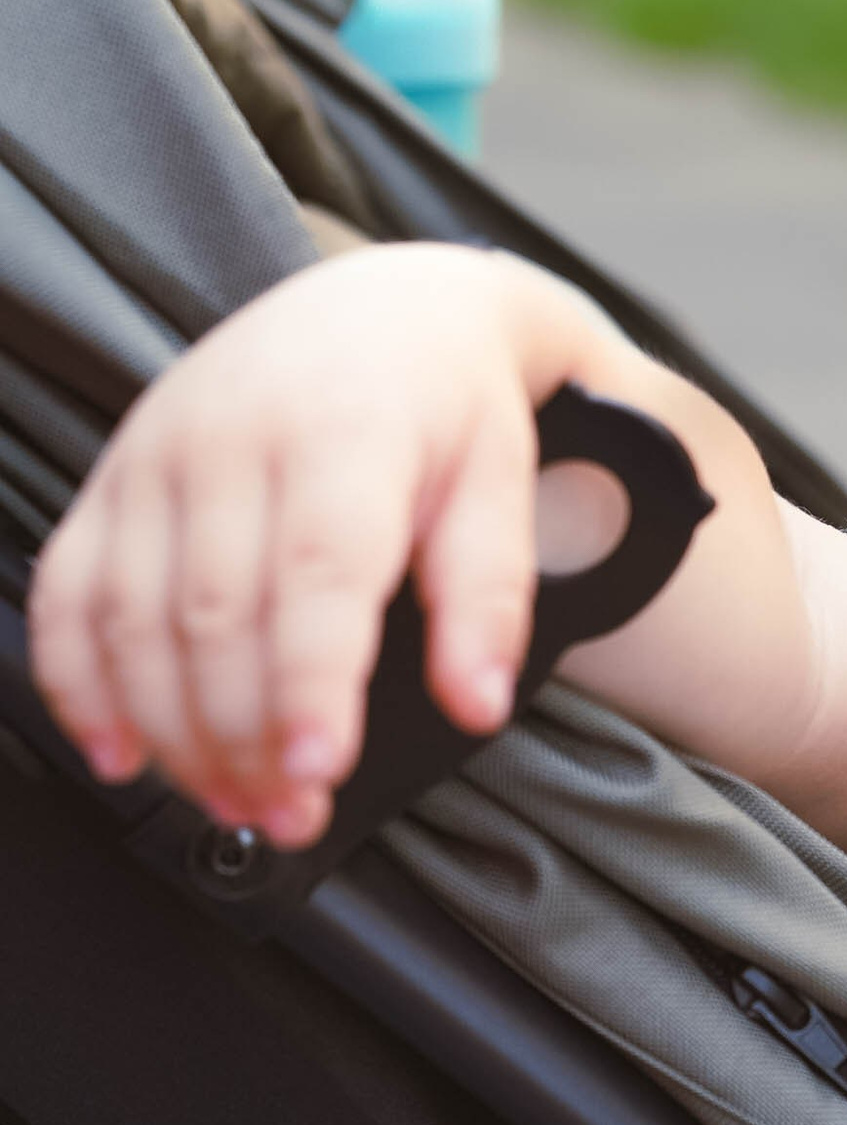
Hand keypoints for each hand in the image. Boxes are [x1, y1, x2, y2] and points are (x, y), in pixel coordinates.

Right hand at [30, 246, 572, 848]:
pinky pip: (66, 593)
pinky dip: (78, 683)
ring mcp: (155, 457)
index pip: (314, 575)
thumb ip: (489, 597)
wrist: (384, 310)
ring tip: (233, 801)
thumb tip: (477, 703)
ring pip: (132, 620)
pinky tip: (121, 751)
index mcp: (341, 434)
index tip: (319, 769)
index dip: (309, 684)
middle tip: (293, 814)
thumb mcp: (501, 483)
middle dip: (246, 737)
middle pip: (214, 617)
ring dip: (172, 733)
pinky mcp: (111, 480)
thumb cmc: (447, 404)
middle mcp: (230, 440)